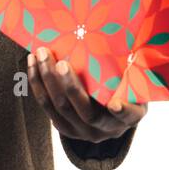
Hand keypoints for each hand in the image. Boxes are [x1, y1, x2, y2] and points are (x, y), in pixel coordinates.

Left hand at [26, 46, 146, 142]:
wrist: (110, 114)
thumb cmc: (125, 87)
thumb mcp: (135, 81)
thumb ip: (130, 69)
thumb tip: (122, 38)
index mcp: (130, 116)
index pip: (128, 116)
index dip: (122, 111)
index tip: (114, 104)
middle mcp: (106, 129)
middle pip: (85, 111)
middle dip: (70, 87)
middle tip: (61, 63)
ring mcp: (82, 131)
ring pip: (60, 109)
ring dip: (46, 80)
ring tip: (40, 56)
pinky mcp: (64, 128)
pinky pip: (46, 107)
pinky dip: (37, 84)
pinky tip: (33, 63)